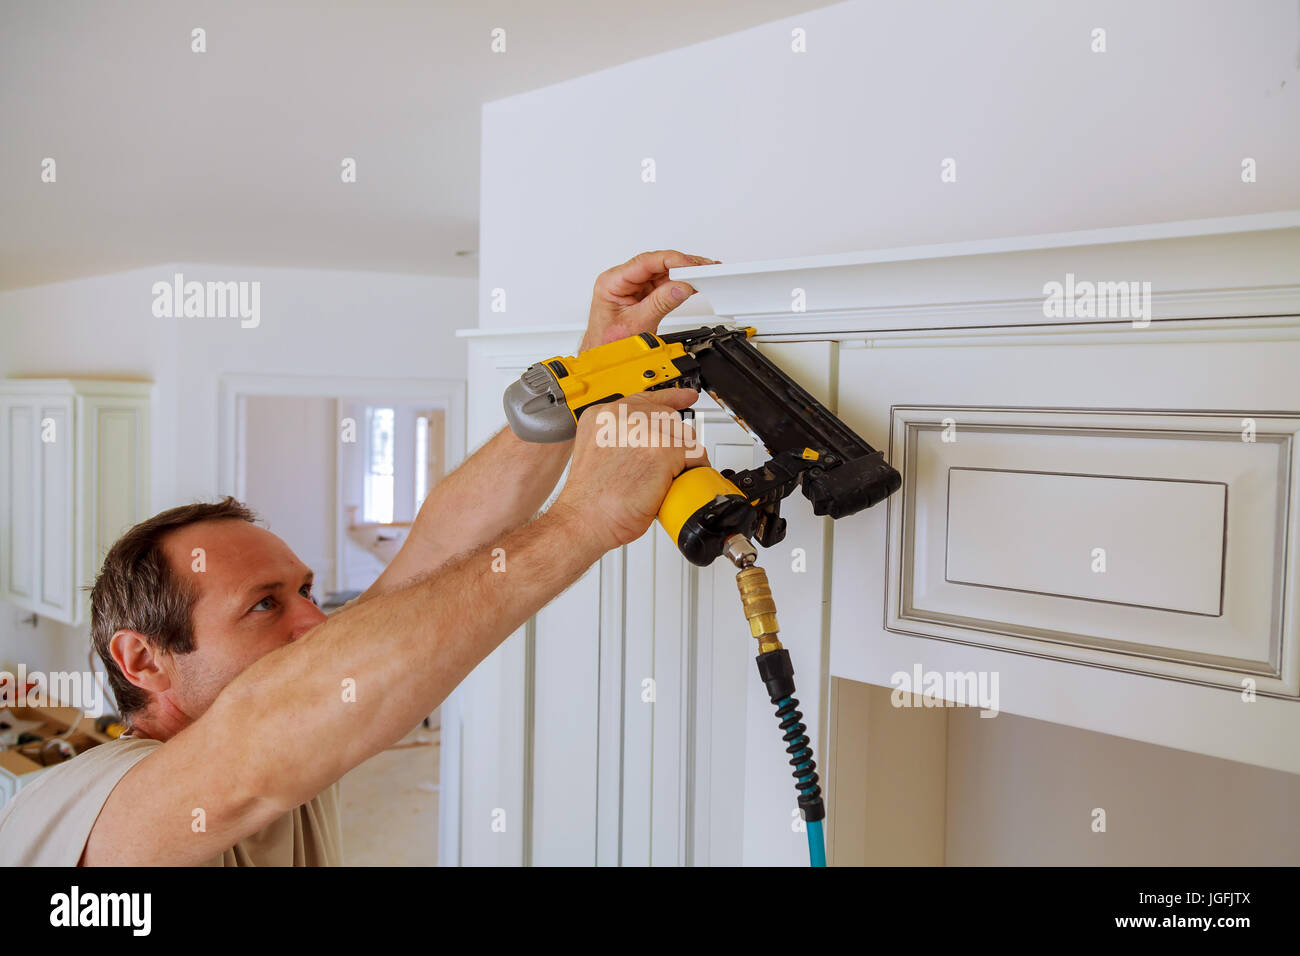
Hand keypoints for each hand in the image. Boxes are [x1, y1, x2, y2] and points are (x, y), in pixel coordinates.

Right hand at [554, 388, 708, 551]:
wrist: (583, 519)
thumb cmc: (590, 498)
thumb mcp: (598, 454)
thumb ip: (620, 438)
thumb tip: (648, 441)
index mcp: (604, 415)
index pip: (646, 398)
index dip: (671, 398)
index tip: (687, 396)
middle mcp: (622, 415)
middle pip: (669, 418)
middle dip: (674, 443)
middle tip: (664, 468)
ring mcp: (643, 430)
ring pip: (684, 436)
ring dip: (681, 460)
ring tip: (662, 480)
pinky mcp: (662, 449)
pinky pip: (694, 455)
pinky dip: (690, 472)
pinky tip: (673, 483)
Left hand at [580, 250, 719, 351]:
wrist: (604, 360)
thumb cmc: (608, 344)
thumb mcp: (637, 324)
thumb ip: (660, 303)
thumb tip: (681, 287)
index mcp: (612, 282)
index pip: (645, 262)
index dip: (671, 260)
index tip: (690, 266)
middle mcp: (622, 280)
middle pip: (657, 264)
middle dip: (682, 265)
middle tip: (704, 269)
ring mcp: (633, 286)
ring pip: (663, 272)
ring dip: (684, 273)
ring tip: (704, 275)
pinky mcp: (643, 294)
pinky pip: (665, 283)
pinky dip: (681, 283)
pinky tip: (694, 283)